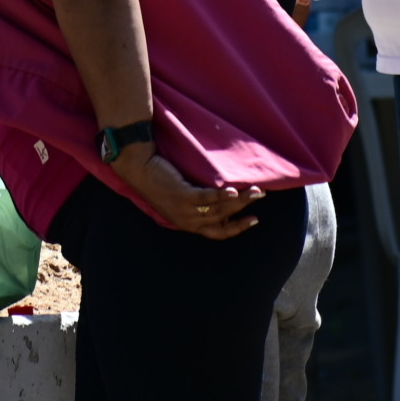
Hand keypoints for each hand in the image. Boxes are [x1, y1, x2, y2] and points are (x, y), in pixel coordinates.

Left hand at [111, 147, 261, 239]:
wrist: (138, 167)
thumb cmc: (159, 179)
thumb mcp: (180, 198)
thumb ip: (199, 203)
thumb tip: (224, 200)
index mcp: (187, 224)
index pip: (218, 232)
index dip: (237, 228)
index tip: (254, 219)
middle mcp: (187, 221)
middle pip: (223, 220)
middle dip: (244, 212)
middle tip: (260, 197)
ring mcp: (185, 210)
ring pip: (219, 209)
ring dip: (240, 201)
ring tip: (255, 191)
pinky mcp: (182, 195)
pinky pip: (207, 198)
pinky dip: (222, 196)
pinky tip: (234, 191)